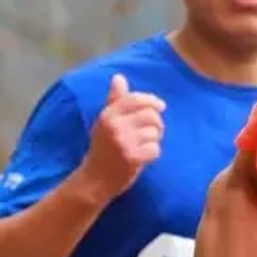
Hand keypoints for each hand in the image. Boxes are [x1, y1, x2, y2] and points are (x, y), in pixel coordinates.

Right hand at [81, 74, 165, 199]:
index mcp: (108, 115)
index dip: (152, 100)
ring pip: (155, 132)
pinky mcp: (132, 158)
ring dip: (155, 139)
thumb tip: (119, 77)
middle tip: (151, 132)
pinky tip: (143, 157)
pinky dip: (153, 153)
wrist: (94, 180)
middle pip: (150, 115)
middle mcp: (115, 126)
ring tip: (144, 145)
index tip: (161, 106)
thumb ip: (114, 100)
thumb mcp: (104, 122)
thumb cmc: (103, 148)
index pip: (136, 99)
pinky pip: (156, 148)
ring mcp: (123, 142)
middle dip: (156, 123)